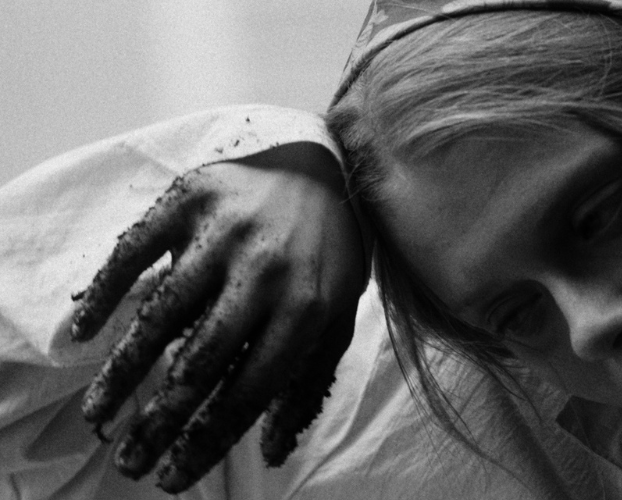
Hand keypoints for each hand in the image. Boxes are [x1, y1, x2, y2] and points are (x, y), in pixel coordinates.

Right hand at [68, 142, 368, 492]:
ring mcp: (223, 232)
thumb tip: (274, 449)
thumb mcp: (337, 317)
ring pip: (159, 314)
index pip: (248, 389)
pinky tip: (84, 335)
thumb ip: (306, 381)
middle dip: (159, 421)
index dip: (207, 439)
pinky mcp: (189, 198)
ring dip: (123, 372)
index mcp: (307, 307)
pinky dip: (104, 295)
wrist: (325, 164)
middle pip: (198, 362)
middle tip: (129, 459)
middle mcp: (265, 271)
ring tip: (100, 412)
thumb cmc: (328, 255)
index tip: (173, 476)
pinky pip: (133, 252)